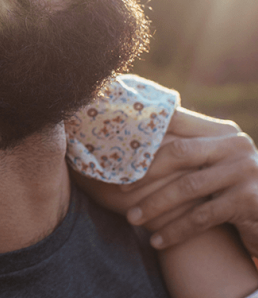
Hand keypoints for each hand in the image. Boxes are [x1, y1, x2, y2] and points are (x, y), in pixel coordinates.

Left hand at [124, 107, 257, 255]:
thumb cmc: (231, 192)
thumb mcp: (213, 165)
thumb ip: (186, 151)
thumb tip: (130, 143)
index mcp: (222, 132)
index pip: (178, 122)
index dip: (146, 133)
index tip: (117, 146)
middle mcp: (236, 145)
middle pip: (178, 153)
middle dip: (145, 172)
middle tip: (121, 189)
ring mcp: (245, 171)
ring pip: (187, 188)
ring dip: (154, 206)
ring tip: (132, 220)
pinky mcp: (249, 201)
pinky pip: (201, 217)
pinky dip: (176, 230)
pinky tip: (157, 241)